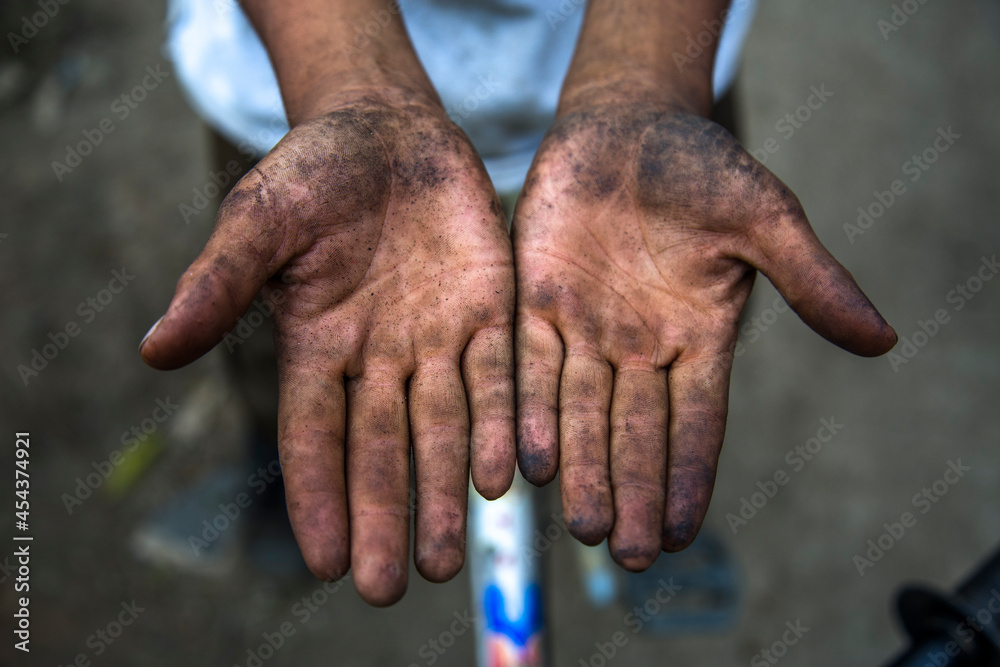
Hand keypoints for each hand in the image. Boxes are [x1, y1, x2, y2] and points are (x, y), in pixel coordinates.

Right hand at [141, 94, 514, 605]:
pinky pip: (496, 376)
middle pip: (382, 449)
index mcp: (317, 344)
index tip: (324, 561)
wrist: (390, 130)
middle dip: (385, 515)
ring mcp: (436, 338)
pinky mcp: (489, 311)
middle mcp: (378, 357)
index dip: (319, 495)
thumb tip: (153, 352)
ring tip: (450, 558)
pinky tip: (503, 475)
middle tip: (393, 587)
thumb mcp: (258, 220)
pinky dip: (498, 424)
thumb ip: (218, 284)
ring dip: (446, 492)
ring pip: (443, 428)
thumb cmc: (311, 174)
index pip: (314, 434)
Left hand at [513, 105, 894, 569]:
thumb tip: (882, 341)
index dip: (687, 475)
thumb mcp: (763, 218)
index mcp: (697, 336)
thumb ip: (810, 279)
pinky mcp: (537, 302)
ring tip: (582, 526)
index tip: (679, 532)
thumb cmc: (702, 167)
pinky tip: (530, 460)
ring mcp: (586, 327)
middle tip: (626, 553)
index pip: (695, 421)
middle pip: (634, 431)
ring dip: (581, 468)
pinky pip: (533, 366)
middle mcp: (639, 346)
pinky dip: (531, 411)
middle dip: (630, 490)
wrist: (626, 124)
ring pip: (581, 411)